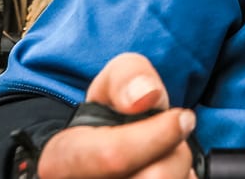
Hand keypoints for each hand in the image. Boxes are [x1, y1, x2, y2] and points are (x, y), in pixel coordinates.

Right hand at [39, 53, 194, 178]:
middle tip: (169, 141)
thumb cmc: (107, 122)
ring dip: (181, 170)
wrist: (103, 160)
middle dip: (175, 152)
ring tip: (164, 158)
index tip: (182, 118)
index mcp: (62, 161)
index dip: (158, 135)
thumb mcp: (111, 84)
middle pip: (155, 177)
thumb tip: (144, 96)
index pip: (114, 156)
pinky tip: (167, 174)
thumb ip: (127, 77)